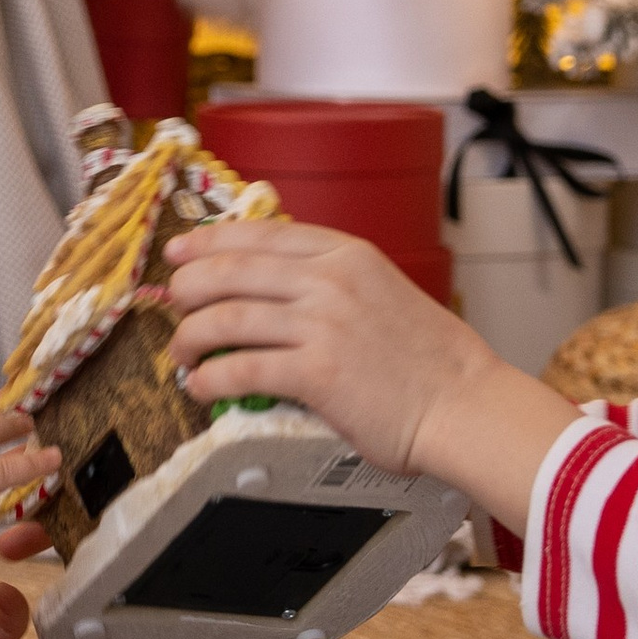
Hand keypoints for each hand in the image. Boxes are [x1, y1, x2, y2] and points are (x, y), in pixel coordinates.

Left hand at [163, 218, 576, 527]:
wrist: (466, 403)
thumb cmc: (431, 359)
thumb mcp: (383, 290)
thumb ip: (333, 280)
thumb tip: (277, 288)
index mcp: (347, 254)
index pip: (260, 234)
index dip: (209, 241)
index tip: (181, 249)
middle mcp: (330, 280)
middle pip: (231, 271)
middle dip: (187, 286)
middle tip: (171, 302)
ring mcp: (322, 324)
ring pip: (226, 318)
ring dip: (190, 337)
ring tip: (181, 353)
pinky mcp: (317, 373)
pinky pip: (240, 370)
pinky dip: (210, 379)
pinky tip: (201, 387)